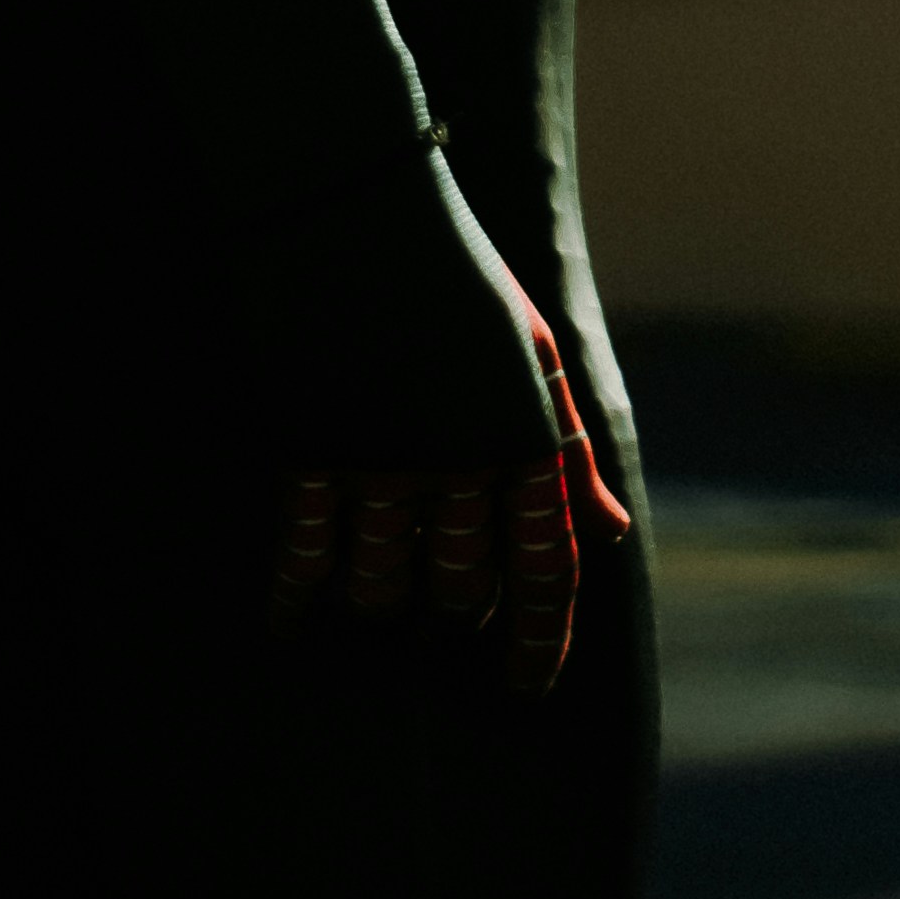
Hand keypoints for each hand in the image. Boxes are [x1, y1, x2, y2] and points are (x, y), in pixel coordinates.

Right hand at [266, 285, 630, 694]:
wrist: (356, 210)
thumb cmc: (452, 274)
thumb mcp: (531, 350)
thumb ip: (566, 448)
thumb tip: (611, 532)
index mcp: (525, 431)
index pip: (546, 570)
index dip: (538, 643)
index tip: (525, 688)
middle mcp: (460, 458)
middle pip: (462, 589)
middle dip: (458, 616)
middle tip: (448, 620)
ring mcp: (382, 458)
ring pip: (384, 587)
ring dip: (381, 607)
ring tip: (376, 608)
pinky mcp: (312, 447)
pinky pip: (304, 555)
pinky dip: (294, 597)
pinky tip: (288, 619)